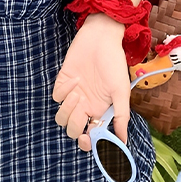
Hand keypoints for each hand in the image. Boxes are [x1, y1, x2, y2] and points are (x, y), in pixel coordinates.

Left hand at [53, 14, 129, 151]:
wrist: (101, 38)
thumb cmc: (114, 63)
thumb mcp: (121, 91)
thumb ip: (121, 116)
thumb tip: (123, 141)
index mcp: (100, 111)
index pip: (91, 136)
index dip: (88, 143)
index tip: (88, 140)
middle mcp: (85, 106)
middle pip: (73, 130)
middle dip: (75, 126)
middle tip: (82, 112)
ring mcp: (73, 95)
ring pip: (61, 118)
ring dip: (68, 109)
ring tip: (78, 93)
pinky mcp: (62, 83)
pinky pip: (56, 97)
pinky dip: (64, 91)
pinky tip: (75, 79)